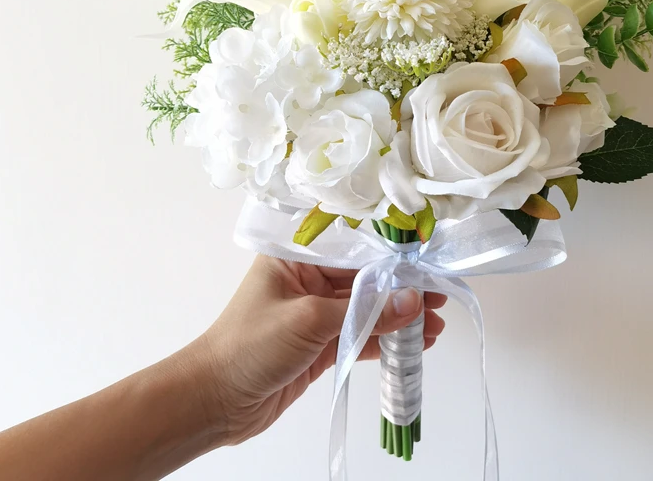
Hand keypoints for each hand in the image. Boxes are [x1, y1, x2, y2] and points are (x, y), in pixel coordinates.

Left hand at [188, 255, 446, 445]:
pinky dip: (384, 340)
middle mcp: (307, 280)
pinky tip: (413, 342)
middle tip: (439, 296)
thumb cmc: (248, 346)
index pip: (352, 250)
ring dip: (398, 318)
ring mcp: (314, 314)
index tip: (426, 264)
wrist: (213, 402)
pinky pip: (359, 336)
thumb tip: (413, 302)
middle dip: (401, 290)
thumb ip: (363, 312)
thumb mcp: (308, 320)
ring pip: (366, 310)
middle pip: (364, 281)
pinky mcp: (320, 345)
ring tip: (436, 324)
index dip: (391, 258)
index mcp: (297, 258)